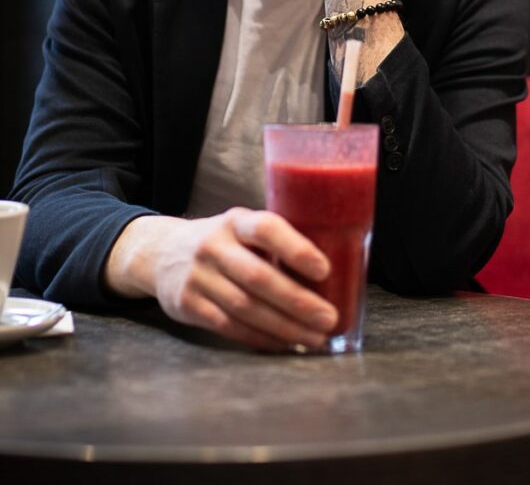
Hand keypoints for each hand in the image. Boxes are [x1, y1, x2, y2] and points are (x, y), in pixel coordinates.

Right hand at [106, 209, 337, 350]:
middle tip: (328, 318)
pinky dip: (260, 338)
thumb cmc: (222, 242)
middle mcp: (214, 246)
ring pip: (246, 308)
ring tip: (314, 338)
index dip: (296, 249)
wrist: (161, 253)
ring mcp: (198, 276)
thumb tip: (331, 274)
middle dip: (298, 302)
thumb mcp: (242, 228)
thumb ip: (275, 244)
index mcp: (236, 221)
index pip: (266, 229)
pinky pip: (229, 326)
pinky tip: (284, 343)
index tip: (324, 269)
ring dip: (284, 327)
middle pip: (259, 277)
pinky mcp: (188, 304)